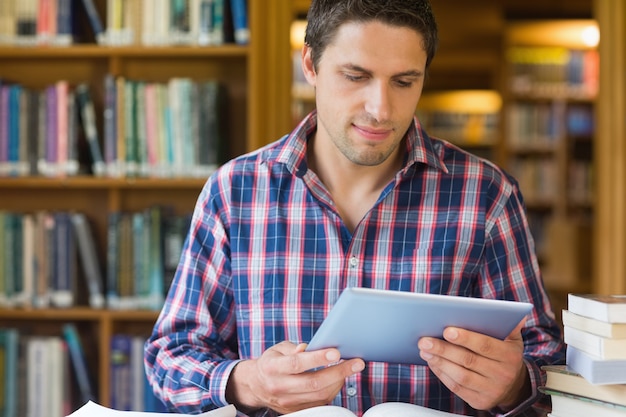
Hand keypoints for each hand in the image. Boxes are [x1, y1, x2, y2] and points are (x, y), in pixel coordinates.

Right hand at [226, 341, 364, 414]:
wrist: (257, 386)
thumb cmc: (272, 363)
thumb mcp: (278, 349)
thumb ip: (294, 348)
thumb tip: (309, 348)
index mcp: (272, 367)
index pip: (297, 363)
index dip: (317, 358)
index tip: (336, 352)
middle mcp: (279, 386)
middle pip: (313, 382)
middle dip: (339, 372)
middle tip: (356, 363)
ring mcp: (288, 402)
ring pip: (319, 395)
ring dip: (339, 381)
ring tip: (349, 368)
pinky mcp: (296, 410)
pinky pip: (319, 402)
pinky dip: (332, 390)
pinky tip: (338, 379)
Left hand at [418, 320, 529, 410]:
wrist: (514, 386)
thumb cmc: (505, 354)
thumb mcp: (512, 339)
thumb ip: (508, 324)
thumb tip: (511, 313)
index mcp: (510, 356)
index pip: (486, 346)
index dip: (465, 338)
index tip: (446, 330)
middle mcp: (503, 375)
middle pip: (469, 361)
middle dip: (444, 349)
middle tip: (425, 340)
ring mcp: (491, 390)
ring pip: (461, 376)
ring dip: (440, 362)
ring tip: (425, 350)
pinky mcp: (479, 401)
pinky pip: (457, 388)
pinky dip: (442, 374)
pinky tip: (432, 362)